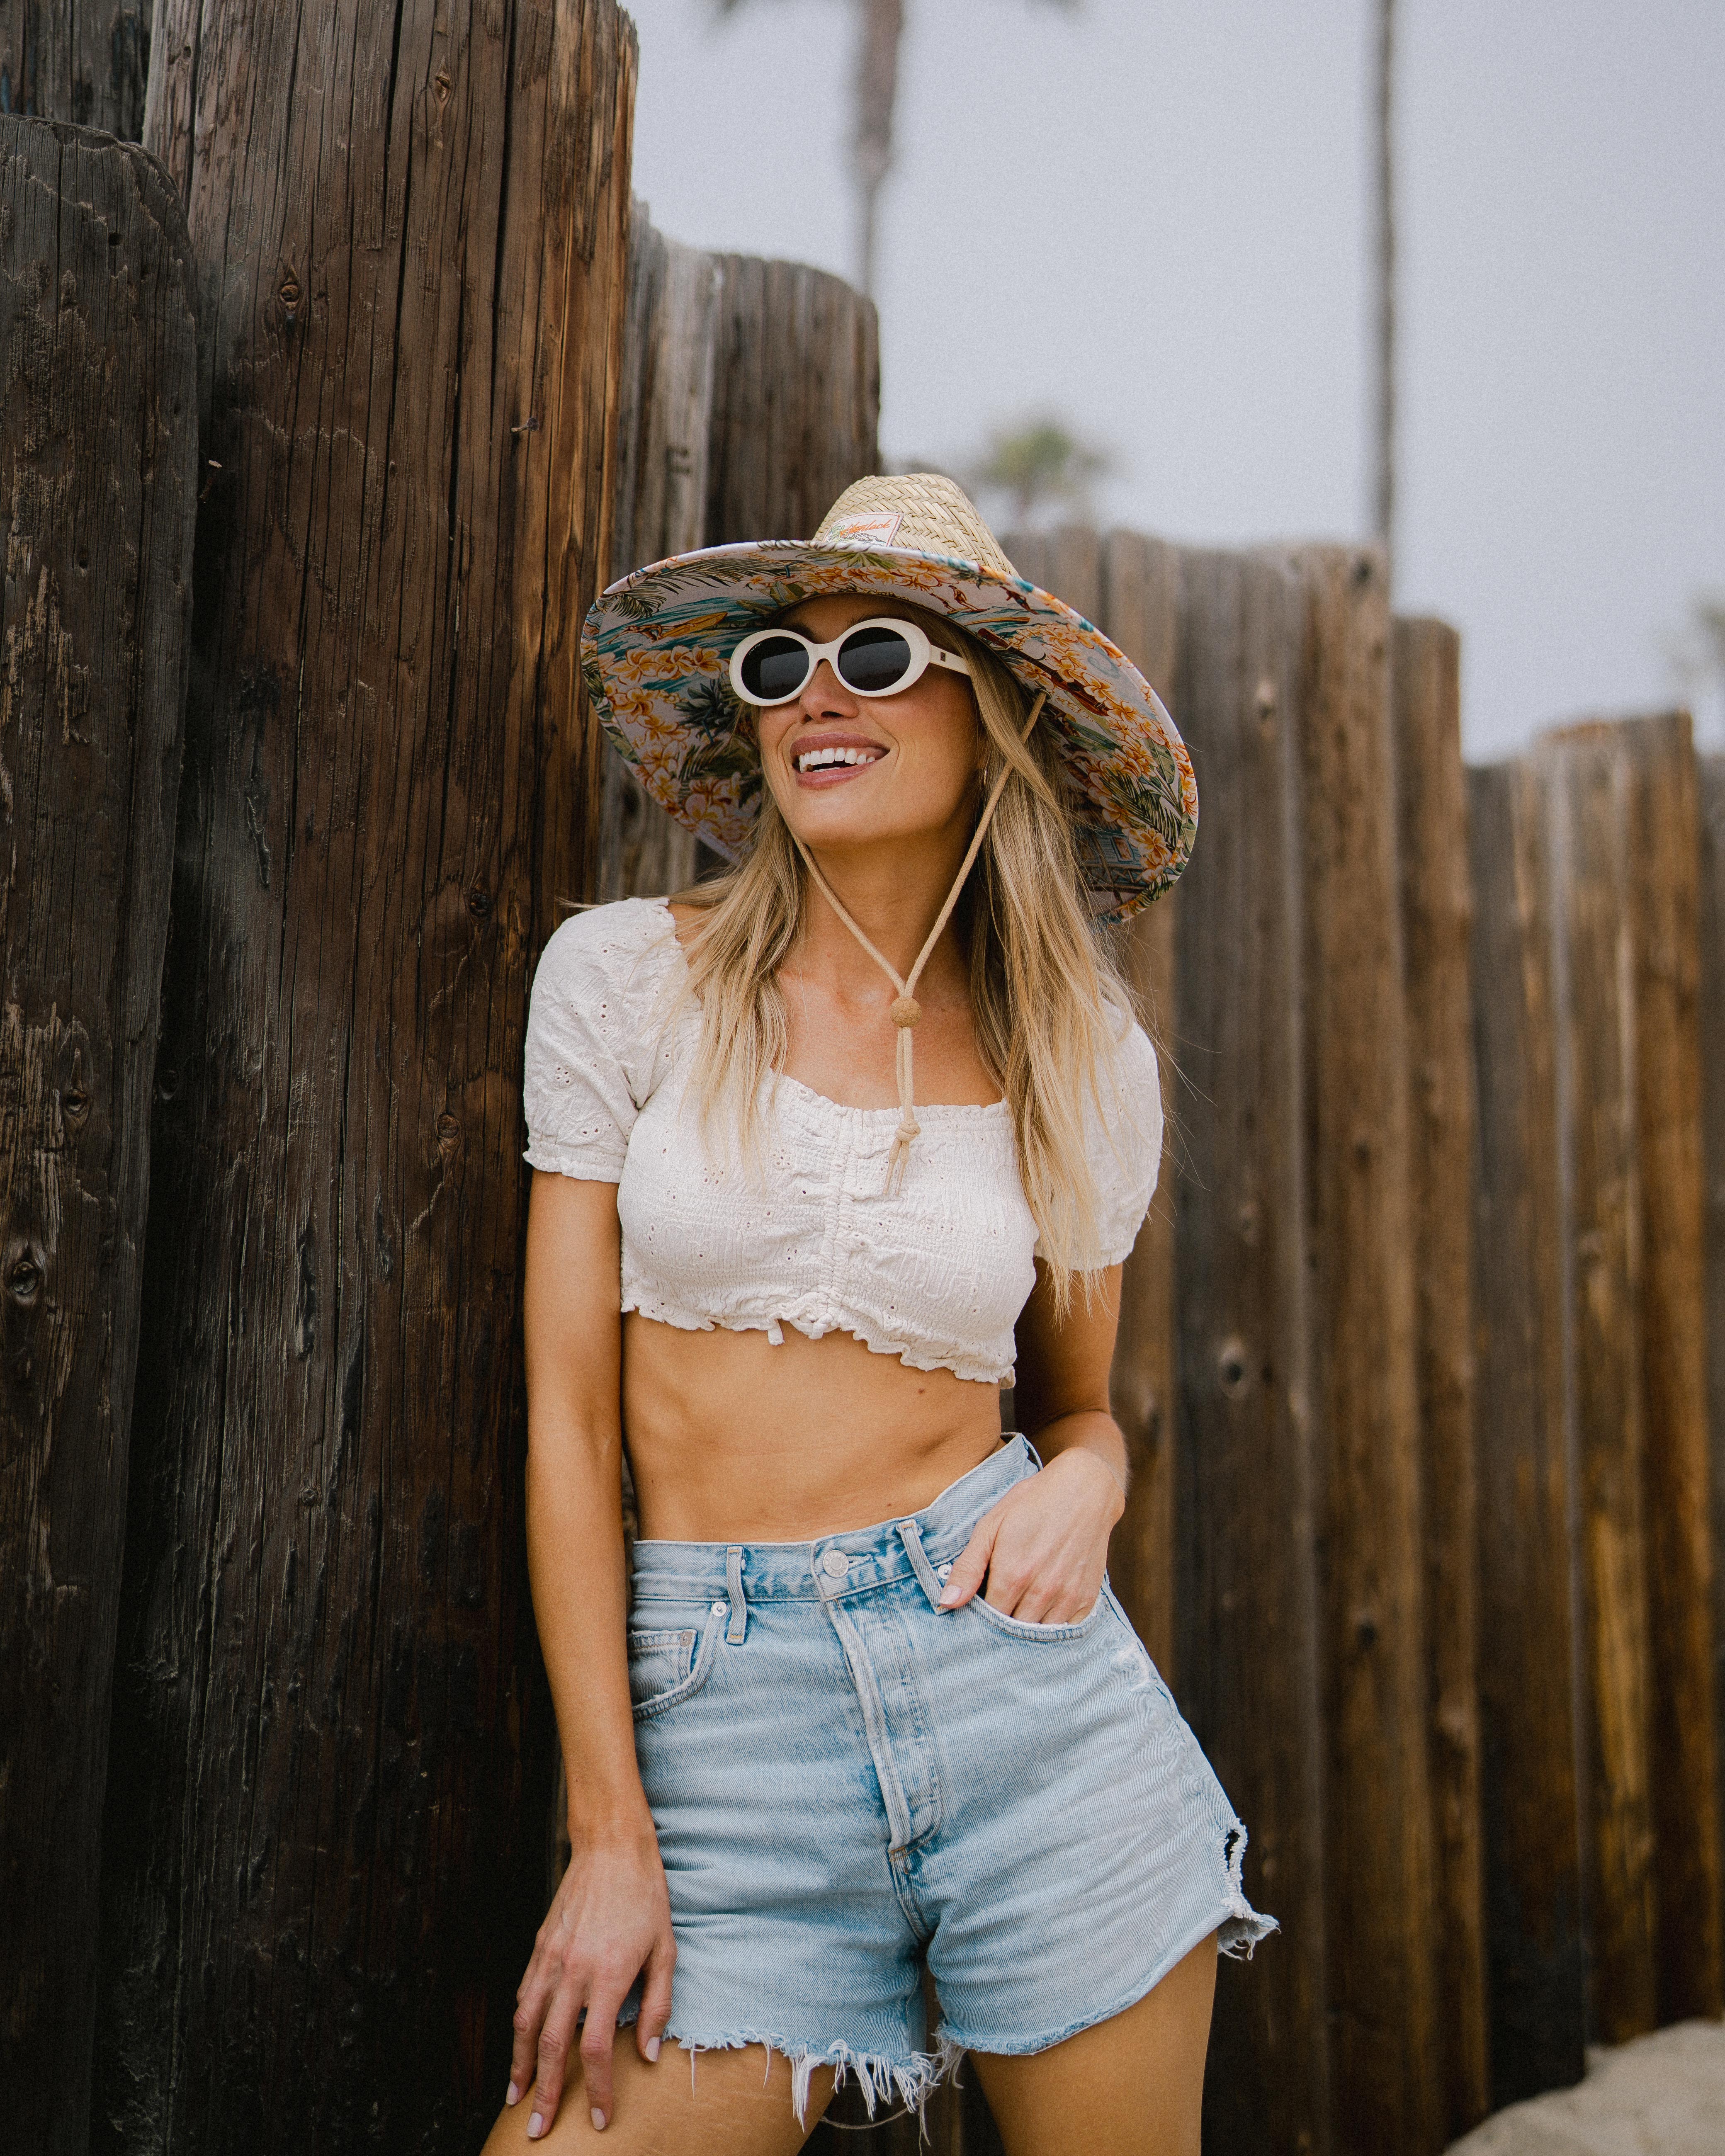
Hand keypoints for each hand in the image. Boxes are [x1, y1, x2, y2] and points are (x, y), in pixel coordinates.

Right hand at [507, 1819, 674, 2136]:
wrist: (612, 1847)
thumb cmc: (647, 1897)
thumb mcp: (666, 1949)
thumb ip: (657, 2005)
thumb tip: (648, 2054)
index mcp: (609, 1975)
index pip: (597, 2049)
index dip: (596, 2089)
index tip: (598, 2117)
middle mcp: (574, 1970)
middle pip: (552, 2046)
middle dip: (544, 2094)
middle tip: (537, 2129)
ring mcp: (552, 1957)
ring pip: (526, 2024)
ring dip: (520, 2065)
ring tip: (517, 2096)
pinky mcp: (540, 1945)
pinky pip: (524, 1994)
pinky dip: (520, 2025)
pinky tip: (522, 2044)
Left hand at [937, 1445, 1122, 1623]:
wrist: (1085, 1490)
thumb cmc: (1032, 1504)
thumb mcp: (991, 1526)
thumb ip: (968, 1568)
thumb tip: (947, 1603)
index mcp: (1012, 1575)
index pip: (988, 1621)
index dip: (980, 1619)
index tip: (979, 1607)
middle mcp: (1041, 1592)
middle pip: (1013, 1632)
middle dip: (1002, 1626)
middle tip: (999, 1606)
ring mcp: (1067, 1597)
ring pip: (1039, 1636)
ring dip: (1027, 1627)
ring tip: (1021, 1607)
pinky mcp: (1087, 1599)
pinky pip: (1066, 1631)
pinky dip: (1053, 1626)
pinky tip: (1045, 1607)